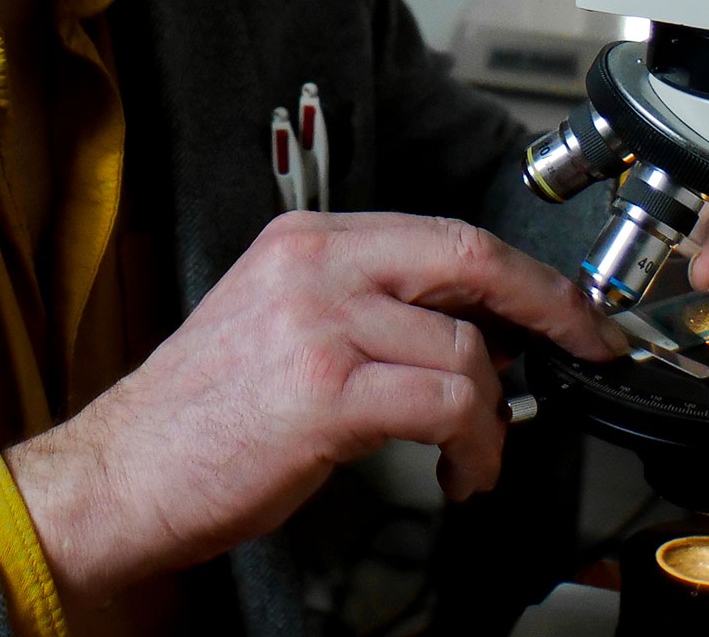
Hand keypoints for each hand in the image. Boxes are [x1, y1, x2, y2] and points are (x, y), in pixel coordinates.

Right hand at [5, 211, 627, 606]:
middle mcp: (315, 266)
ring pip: (466, 347)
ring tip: (476, 454)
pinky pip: (446, 404)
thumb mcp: (283, 324)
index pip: (445, 234)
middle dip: (548, 308)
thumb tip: (476, 329)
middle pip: (471, 259)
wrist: (123, 474)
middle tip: (585, 347)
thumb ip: (370, 308)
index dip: (522, 273)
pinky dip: (476, 444)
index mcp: (307, 241)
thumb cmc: (201, 415)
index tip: (564, 306)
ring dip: (496, 414)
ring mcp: (320, 326)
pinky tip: (461, 473)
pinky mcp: (326, 394)